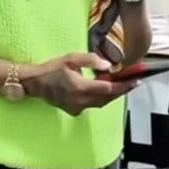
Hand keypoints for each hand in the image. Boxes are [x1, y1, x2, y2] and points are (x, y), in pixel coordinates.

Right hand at [21, 53, 135, 116]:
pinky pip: (92, 105)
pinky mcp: (74, 110)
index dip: (123, 86)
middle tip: (131, 83)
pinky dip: (101, 98)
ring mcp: (77, 108)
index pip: (108, 89)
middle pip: (107, 98)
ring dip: (112, 95)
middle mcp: (80, 101)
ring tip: (121, 86)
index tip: (134, 81)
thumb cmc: (51, 68)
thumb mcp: (70, 58)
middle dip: (121, 91)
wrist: (34, 83)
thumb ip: (90, 60)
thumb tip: (108, 65)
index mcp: (80, 87)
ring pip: (101, 103)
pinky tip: (104, 90)